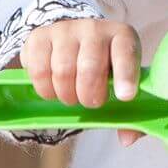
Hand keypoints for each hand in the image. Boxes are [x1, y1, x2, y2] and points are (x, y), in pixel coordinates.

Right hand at [19, 17, 145, 146]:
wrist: (76, 38)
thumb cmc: (106, 65)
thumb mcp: (122, 81)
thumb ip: (129, 112)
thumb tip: (127, 139)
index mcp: (123, 36)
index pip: (125, 53)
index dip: (125, 76)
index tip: (125, 97)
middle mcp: (94, 28)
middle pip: (90, 67)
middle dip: (89, 95)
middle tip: (90, 103)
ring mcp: (65, 29)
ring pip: (62, 70)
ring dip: (66, 94)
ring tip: (71, 97)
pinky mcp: (40, 35)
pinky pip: (38, 68)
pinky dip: (45, 88)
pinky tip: (53, 90)